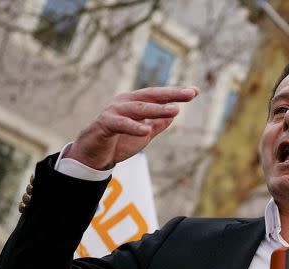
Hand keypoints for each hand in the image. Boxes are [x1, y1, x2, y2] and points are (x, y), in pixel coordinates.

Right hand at [66, 87, 197, 169]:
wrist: (93, 156)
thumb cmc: (118, 142)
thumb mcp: (143, 134)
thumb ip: (157, 124)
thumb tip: (174, 114)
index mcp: (135, 102)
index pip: (158, 96)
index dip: (175, 93)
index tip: (195, 91)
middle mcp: (125, 102)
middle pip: (151, 96)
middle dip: (171, 94)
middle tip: (189, 94)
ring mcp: (114, 111)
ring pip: (139, 108)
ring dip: (157, 109)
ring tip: (175, 111)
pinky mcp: (104, 124)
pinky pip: (121, 124)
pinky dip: (134, 127)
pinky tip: (146, 131)